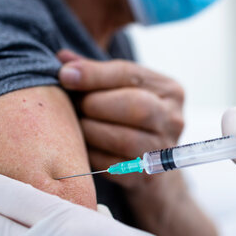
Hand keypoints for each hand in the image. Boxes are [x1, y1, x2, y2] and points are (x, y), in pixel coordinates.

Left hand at [58, 50, 184, 190]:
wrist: (149, 163)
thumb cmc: (129, 116)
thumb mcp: (120, 88)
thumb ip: (94, 72)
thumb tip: (62, 59)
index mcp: (170, 90)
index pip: (130, 74)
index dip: (94, 74)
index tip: (64, 75)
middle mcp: (173, 119)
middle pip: (136, 106)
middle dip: (95, 104)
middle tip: (73, 106)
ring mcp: (163, 150)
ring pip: (124, 139)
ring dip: (90, 131)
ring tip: (74, 126)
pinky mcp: (148, 177)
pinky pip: (113, 166)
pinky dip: (91, 155)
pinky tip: (81, 147)